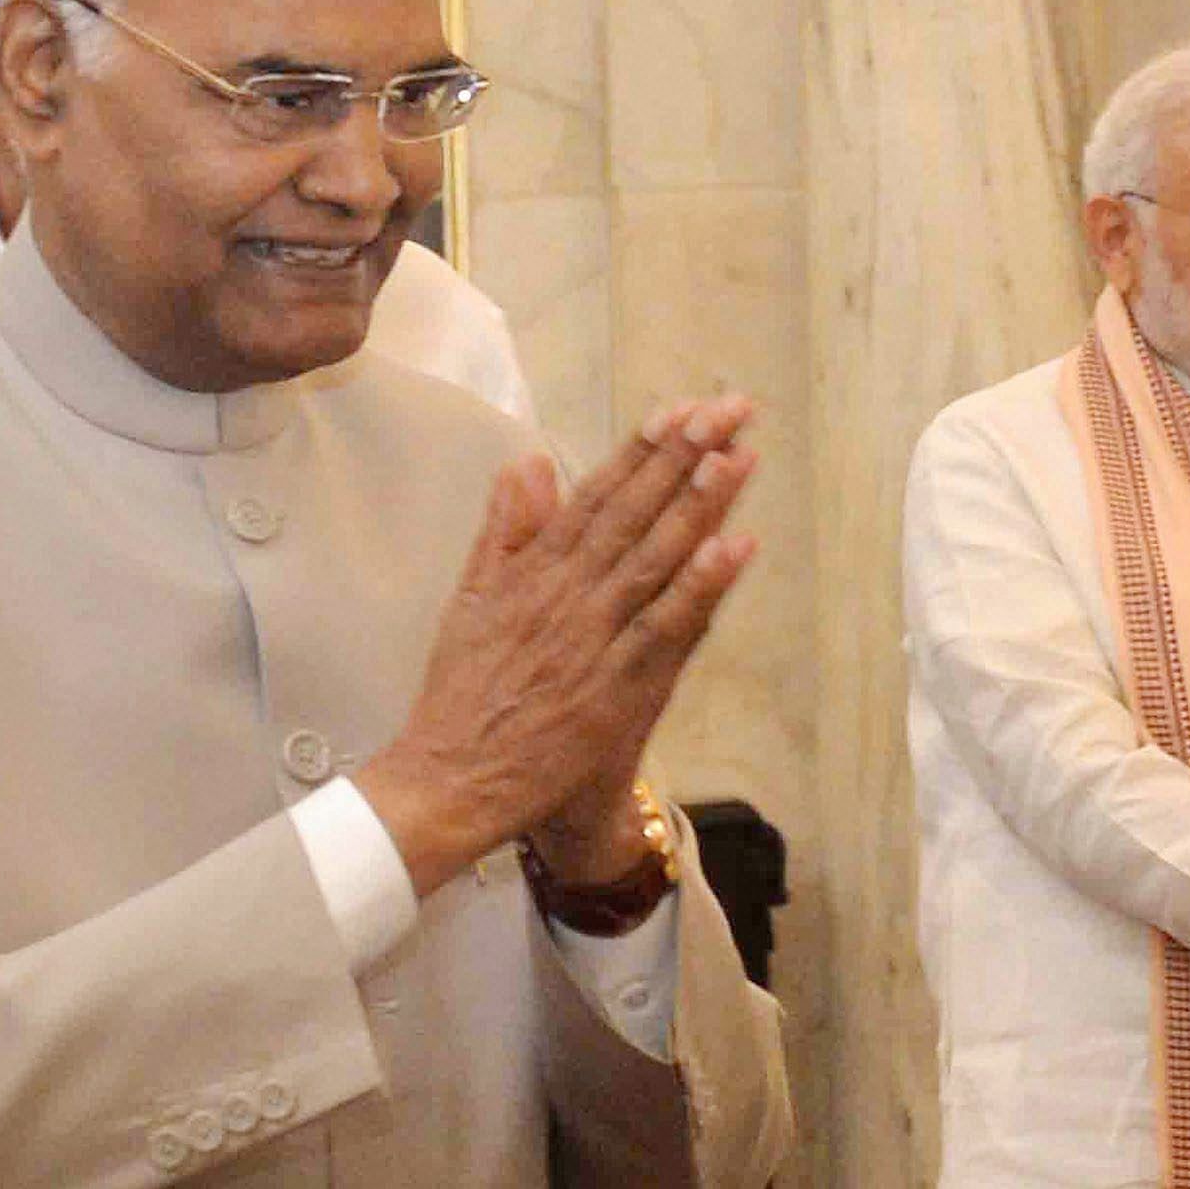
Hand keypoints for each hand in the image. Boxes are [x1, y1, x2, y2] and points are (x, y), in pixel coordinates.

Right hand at [358, 397, 760, 897]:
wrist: (450, 781)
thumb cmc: (465, 697)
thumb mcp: (470, 600)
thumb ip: (505, 531)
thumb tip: (527, 462)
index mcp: (533, 572)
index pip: (596, 496)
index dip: (642, 449)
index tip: (683, 407)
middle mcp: (566, 595)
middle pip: (634, 513)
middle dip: (683, 456)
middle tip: (730, 408)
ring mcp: (593, 639)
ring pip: (655, 558)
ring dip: (699, 505)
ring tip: (739, 456)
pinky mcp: (616, 687)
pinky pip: (666, 627)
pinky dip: (700, 587)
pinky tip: (736, 548)